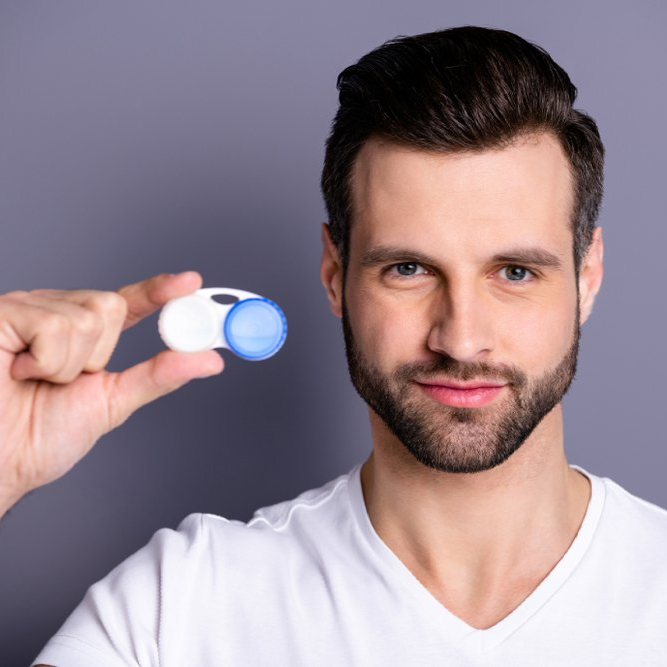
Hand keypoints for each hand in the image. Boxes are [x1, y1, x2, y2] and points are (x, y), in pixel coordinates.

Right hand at [0, 271, 222, 516]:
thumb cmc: (39, 437)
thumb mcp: (112, 403)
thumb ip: (158, 376)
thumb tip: (210, 360)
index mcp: (80, 334)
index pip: (126, 304)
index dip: (158, 291)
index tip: (190, 281)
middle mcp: (55, 314)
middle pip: (110, 306)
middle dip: (97, 355)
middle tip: (62, 381)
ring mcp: (27, 310)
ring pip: (87, 317)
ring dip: (67, 365)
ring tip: (34, 379)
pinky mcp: (3, 313)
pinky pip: (54, 326)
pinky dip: (44, 361)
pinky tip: (18, 370)